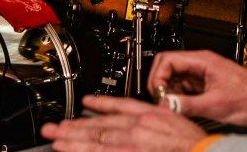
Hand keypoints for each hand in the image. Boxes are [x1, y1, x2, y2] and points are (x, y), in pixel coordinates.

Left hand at [41, 94, 205, 151]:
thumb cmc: (193, 143)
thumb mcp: (173, 122)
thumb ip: (153, 121)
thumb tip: (139, 123)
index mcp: (149, 114)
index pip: (119, 105)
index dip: (99, 104)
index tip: (84, 102)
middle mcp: (138, 127)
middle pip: (100, 126)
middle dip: (74, 127)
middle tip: (54, 128)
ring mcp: (133, 144)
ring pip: (97, 142)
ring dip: (74, 142)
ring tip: (56, 142)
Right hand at [147, 49, 246, 126]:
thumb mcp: (214, 104)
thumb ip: (187, 105)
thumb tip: (165, 104)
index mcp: (203, 60)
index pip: (167, 59)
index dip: (157, 76)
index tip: (157, 93)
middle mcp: (201, 64)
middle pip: (168, 67)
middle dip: (161, 84)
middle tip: (162, 101)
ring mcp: (203, 74)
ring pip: (175, 78)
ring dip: (170, 92)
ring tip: (173, 108)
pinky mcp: (205, 84)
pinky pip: (184, 87)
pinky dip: (179, 97)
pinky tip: (183, 108)